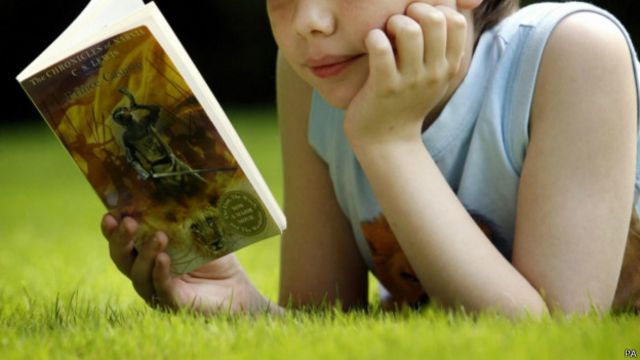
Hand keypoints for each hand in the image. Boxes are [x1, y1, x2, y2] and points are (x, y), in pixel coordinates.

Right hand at [101, 214, 279, 314]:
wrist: (236, 289)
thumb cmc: (214, 259)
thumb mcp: (199, 233)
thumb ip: (186, 217)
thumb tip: (179, 185)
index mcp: (146, 252)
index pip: (123, 241)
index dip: (112, 229)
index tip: (110, 213)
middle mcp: (146, 271)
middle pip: (121, 258)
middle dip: (121, 240)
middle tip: (128, 222)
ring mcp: (157, 289)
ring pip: (138, 275)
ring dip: (145, 254)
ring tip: (158, 237)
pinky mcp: (173, 304)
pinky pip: (160, 290)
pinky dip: (159, 274)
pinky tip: (163, 260)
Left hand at [344, 3, 466, 145]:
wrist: (387, 142)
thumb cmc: (406, 102)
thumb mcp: (434, 78)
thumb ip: (442, 49)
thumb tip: (447, 11)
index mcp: (449, 67)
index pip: (455, 21)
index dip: (435, 10)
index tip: (418, 20)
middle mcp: (434, 73)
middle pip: (435, 19)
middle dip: (413, 11)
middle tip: (398, 24)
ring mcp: (410, 81)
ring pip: (409, 30)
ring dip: (393, 23)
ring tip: (385, 34)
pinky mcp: (384, 87)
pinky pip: (381, 48)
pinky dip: (373, 37)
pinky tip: (371, 44)